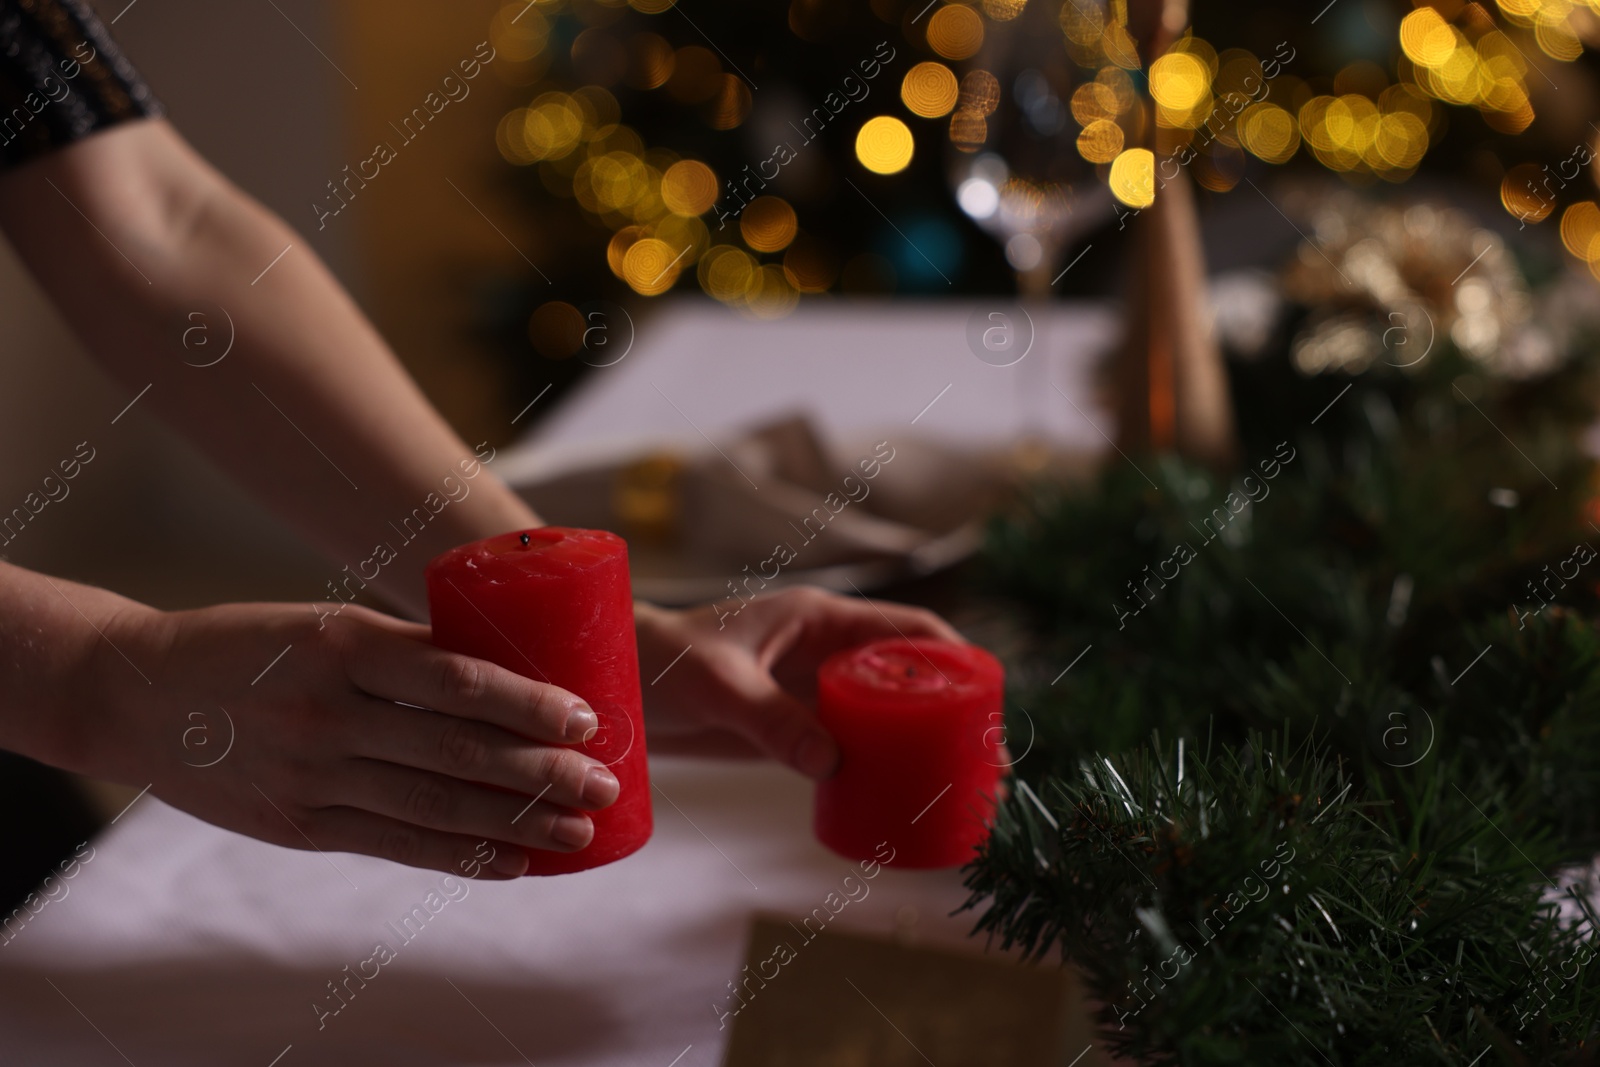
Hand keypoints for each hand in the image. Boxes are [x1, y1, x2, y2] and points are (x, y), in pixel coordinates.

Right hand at [82, 602, 622, 877]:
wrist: (133, 694)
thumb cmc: (249, 645)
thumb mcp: (322, 625)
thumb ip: (400, 653)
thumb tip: (505, 674)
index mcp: (342, 644)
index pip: (454, 678)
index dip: (526, 702)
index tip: (585, 717)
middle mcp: (329, 712)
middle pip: (457, 749)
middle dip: (541, 772)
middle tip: (607, 783)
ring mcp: (312, 775)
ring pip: (434, 806)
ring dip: (516, 824)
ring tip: (579, 832)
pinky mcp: (300, 825)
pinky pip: (395, 845)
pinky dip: (460, 858)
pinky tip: (513, 863)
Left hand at [634, 587, 962, 777]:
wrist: (615, 688)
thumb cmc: (661, 661)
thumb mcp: (718, 684)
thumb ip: (771, 718)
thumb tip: (833, 762)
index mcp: (821, 619)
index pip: (909, 629)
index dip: (954, 659)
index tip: (986, 700)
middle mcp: (827, 653)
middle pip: (910, 678)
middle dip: (952, 713)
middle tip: (986, 762)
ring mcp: (813, 693)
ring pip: (885, 717)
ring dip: (921, 746)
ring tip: (961, 789)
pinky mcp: (795, 730)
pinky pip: (851, 749)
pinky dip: (879, 770)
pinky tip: (898, 802)